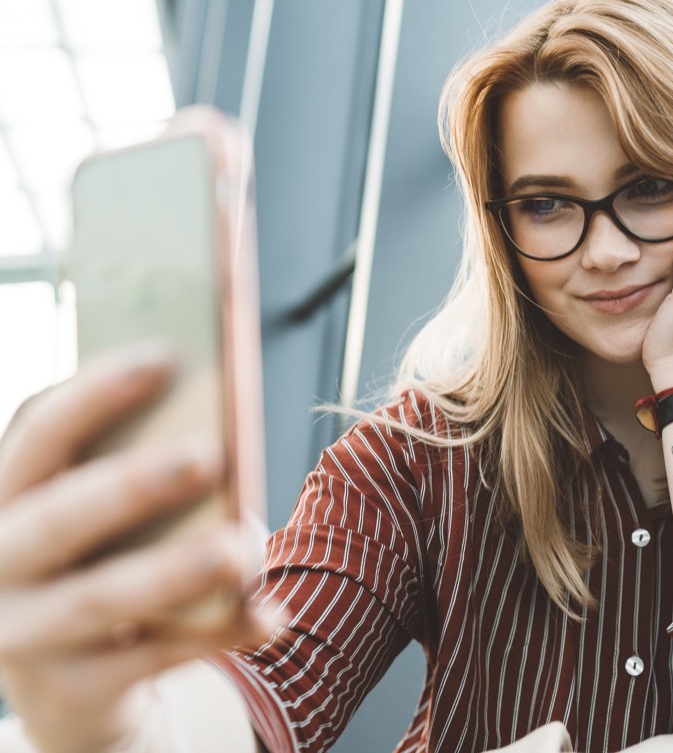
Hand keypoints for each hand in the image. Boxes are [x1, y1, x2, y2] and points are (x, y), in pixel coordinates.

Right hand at [0, 346, 275, 752]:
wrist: (71, 686)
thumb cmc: (102, 562)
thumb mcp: (103, 514)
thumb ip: (135, 469)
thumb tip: (221, 429)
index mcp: (5, 498)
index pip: (38, 433)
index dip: (96, 393)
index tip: (166, 355)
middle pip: (60, 517)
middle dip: (134, 483)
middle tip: (211, 452)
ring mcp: (26, 635)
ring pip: (105, 597)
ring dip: (179, 569)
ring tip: (244, 546)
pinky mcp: (70, 691)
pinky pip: (154, 658)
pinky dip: (219, 633)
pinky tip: (271, 615)